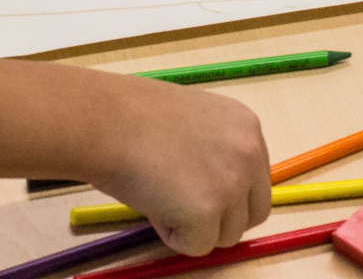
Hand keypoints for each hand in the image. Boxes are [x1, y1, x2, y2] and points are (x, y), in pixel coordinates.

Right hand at [89, 76, 270, 256]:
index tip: (195, 188)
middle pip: (254, 214)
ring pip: (227, 235)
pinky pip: (197, 246)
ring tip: (160, 194)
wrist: (106, 120)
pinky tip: (152, 202)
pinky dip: (172, 234)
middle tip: (180, 202)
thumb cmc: (134, 116)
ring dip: (195, 227)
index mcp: (247, 127)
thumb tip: (218, 193)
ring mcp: (232, 184)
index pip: (256, 182)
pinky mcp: (207, 213)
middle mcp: (250, 153)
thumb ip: (216, 152)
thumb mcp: (194, 122)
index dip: (225, 194)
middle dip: (220, 218)